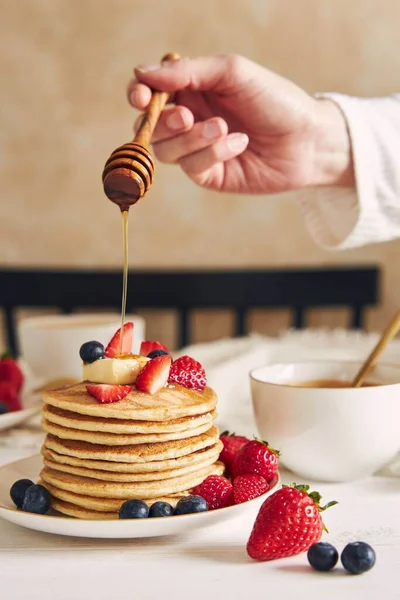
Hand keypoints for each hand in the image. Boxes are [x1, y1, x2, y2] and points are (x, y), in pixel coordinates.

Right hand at [127, 54, 353, 194]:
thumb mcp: (232, 73)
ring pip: (166, 150)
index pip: (149, 92)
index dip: (138, 94)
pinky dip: (213, 153)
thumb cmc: (275, 99)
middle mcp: (190, 120)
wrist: (308, 139)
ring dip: (191, 139)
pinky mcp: (209, 175)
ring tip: (223, 128)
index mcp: (192, 90)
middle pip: (150, 126)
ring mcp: (197, 150)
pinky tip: (239, 143)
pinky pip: (191, 167)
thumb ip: (188, 72)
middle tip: (185, 116)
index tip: (141, 96)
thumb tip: (141, 72)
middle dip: (162, 121)